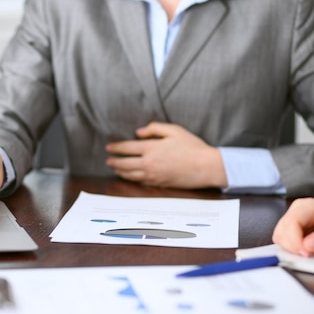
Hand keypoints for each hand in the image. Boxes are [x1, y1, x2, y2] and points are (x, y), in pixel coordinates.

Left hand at [105, 122, 226, 188]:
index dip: (116, 147)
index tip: (109, 147)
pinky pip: (140, 182)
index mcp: (151, 148)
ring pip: (130, 175)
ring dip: (120, 171)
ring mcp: (153, 175)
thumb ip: (154, 129)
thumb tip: (139, 132)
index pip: (127, 148)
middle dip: (114, 161)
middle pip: (124, 163)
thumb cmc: (192, 147)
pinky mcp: (159, 184)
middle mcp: (149, 163)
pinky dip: (132, 179)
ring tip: (115, 169)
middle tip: (108, 160)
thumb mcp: (174, 130)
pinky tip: (130, 177)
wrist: (205, 167)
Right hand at [272, 198, 313, 256]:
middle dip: (292, 245)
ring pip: (280, 234)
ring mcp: (294, 216)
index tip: (305, 253)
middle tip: (309, 255)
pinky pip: (284, 238)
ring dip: (290, 247)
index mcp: (310, 206)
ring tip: (308, 252)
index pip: (291, 222)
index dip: (294, 240)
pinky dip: (291, 246)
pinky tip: (305, 249)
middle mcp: (298, 209)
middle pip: (282, 229)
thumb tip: (308, 245)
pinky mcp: (293, 226)